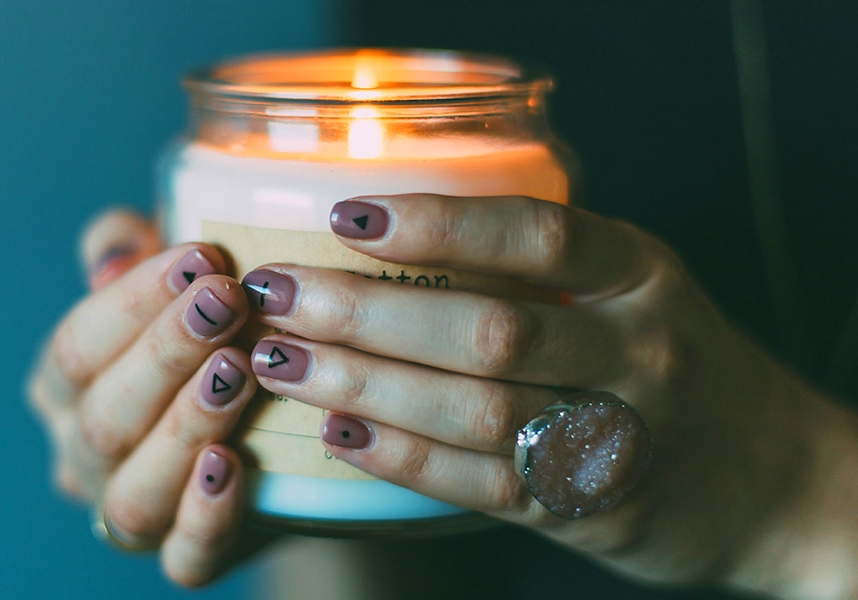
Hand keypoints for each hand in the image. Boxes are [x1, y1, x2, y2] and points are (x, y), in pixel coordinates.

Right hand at [27, 210, 264, 586]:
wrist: (269, 437)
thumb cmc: (208, 333)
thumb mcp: (171, 277)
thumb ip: (130, 244)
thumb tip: (116, 250)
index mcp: (63, 388)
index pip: (76, 347)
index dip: (132, 302)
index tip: (201, 256)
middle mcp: (83, 456)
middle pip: (103, 417)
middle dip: (165, 354)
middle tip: (228, 301)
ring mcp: (130, 514)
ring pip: (135, 492)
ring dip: (184, 427)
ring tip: (237, 372)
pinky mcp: (187, 558)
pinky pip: (184, 558)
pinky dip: (205, 517)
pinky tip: (234, 467)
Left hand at [242, 194, 857, 596]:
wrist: (773, 480)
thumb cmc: (676, 361)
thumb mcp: (636, 287)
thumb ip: (543, 266)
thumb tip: (386, 234)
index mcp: (643, 274)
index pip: (536, 236)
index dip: (437, 225)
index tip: (346, 217)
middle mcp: (637, 351)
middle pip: (488, 330)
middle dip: (367, 312)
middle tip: (279, 294)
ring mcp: (617, 435)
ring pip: (475, 412)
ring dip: (365, 384)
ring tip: (282, 362)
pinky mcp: (588, 508)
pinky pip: (481, 483)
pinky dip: (402, 456)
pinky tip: (339, 431)